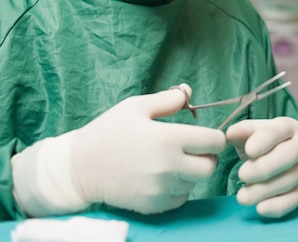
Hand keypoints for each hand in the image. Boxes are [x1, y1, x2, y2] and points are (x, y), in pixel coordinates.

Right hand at [72, 86, 225, 213]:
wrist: (81, 166)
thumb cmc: (109, 130)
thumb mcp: (137, 106)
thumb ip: (168, 99)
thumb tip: (188, 92)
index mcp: (167, 138)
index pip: (213, 142)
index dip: (214, 136)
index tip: (206, 135)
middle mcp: (168, 167)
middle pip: (210, 167)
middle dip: (207, 157)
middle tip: (194, 149)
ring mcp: (161, 189)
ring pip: (195, 183)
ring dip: (191, 173)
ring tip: (172, 161)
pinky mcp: (153, 206)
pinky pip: (180, 198)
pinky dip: (178, 188)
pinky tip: (162, 176)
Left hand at [226, 117, 297, 217]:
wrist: (274, 154)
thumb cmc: (259, 140)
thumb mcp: (250, 131)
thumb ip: (241, 131)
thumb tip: (231, 134)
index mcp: (288, 126)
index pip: (278, 131)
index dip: (264, 141)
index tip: (249, 150)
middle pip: (287, 156)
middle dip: (264, 168)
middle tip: (242, 175)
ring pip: (289, 180)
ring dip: (265, 190)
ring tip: (242, 197)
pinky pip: (293, 200)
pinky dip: (277, 207)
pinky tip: (259, 209)